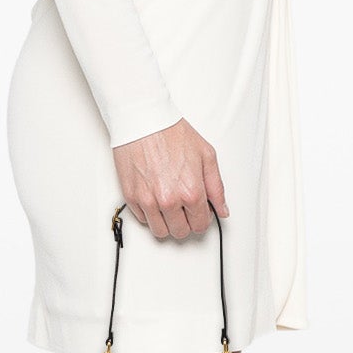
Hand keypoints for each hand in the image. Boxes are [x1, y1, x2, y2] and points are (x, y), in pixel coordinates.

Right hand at [112, 118, 228, 239]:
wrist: (143, 120)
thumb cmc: (171, 133)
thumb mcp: (206, 156)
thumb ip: (216, 187)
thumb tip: (221, 209)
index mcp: (191, 192)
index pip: (200, 225)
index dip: (202, 219)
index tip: (198, 211)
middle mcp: (169, 200)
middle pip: (180, 232)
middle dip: (185, 223)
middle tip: (184, 208)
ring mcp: (148, 200)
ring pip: (160, 232)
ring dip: (167, 223)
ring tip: (169, 206)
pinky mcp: (131, 197)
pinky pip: (142, 219)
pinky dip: (149, 213)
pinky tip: (155, 197)